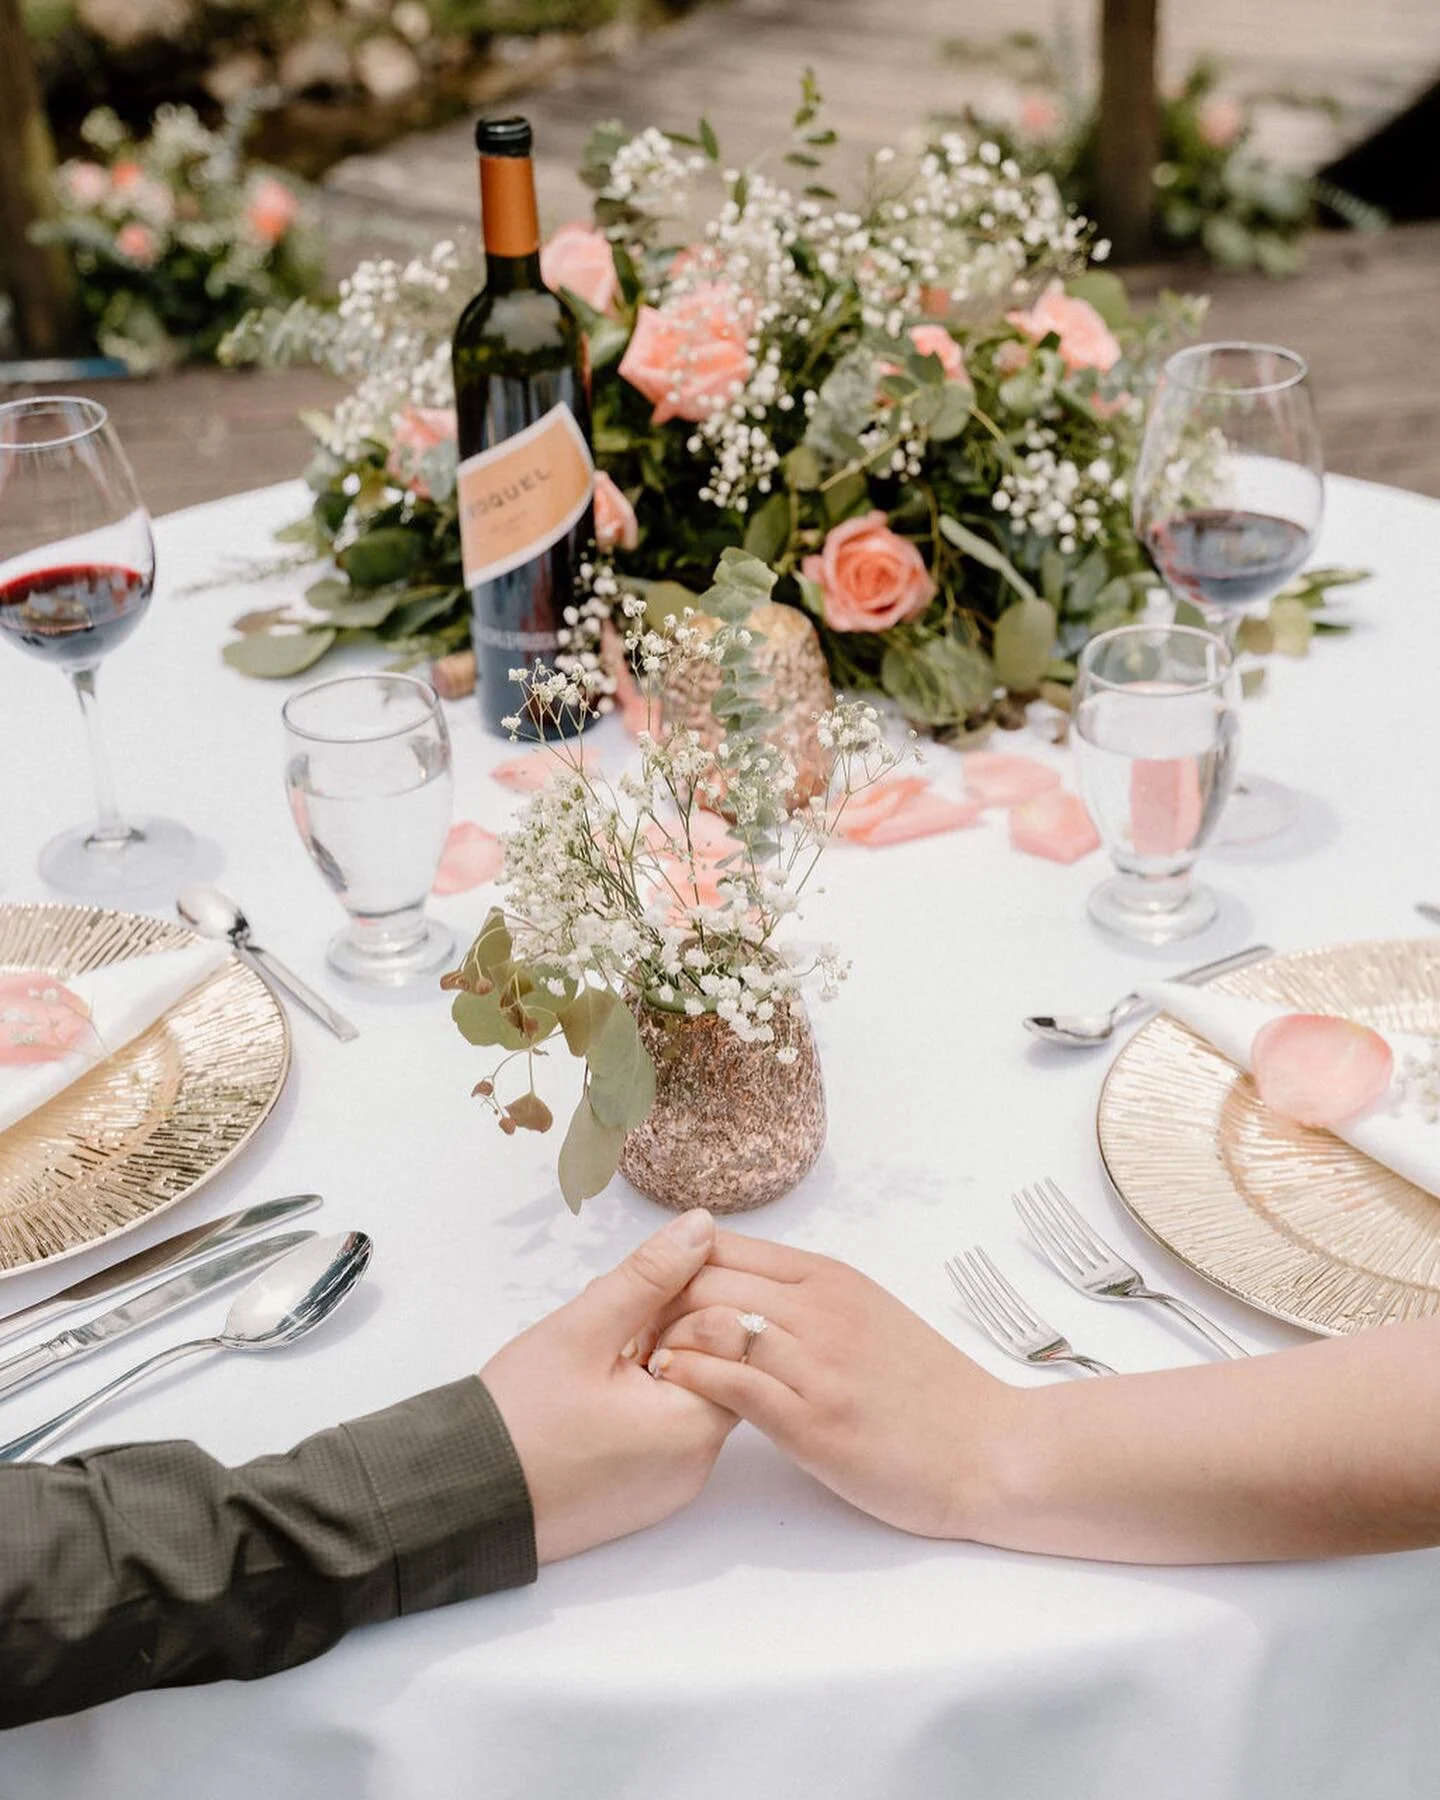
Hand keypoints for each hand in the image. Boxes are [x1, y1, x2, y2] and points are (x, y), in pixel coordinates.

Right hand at [480, 1209, 735, 1563]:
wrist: (461, 1502)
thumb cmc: (519, 1419)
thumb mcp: (583, 1330)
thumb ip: (649, 1275)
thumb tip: (702, 1226)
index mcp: (694, 1427)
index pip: (735, 1341)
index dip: (688, 1308)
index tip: (632, 1313)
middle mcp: (695, 1466)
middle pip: (712, 1369)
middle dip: (664, 1331)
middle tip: (608, 1327)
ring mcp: (669, 1487)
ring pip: (683, 1398)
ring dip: (648, 1364)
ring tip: (591, 1357)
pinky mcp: (642, 1498)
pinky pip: (660, 1434)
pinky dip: (636, 1404)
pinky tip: (589, 1392)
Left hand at [646, 1230, 1015, 1539]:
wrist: (988, 1450)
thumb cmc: (927, 1390)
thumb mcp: (869, 1314)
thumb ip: (808, 1296)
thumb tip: (741, 1286)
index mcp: (830, 1278)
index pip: (724, 1247)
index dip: (672, 1265)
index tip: (647, 1296)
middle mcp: (820, 1309)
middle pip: (706, 1279)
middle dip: (654, 1301)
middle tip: (629, 1331)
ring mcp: (816, 1364)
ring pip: (712, 1324)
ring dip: (664, 1340)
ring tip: (641, 1362)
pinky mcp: (813, 1421)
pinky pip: (731, 1384)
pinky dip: (689, 1378)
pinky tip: (670, 1387)